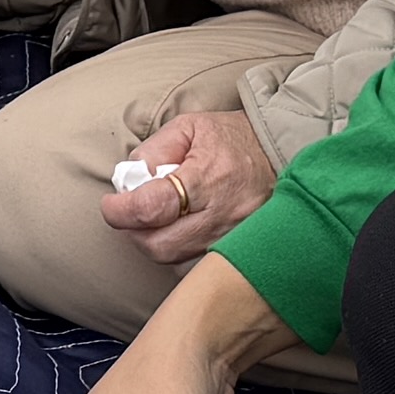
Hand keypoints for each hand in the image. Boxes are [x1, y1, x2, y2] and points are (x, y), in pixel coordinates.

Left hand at [101, 106, 267, 266]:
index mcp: (207, 178)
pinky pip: (197, 266)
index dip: (120, 211)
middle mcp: (223, 214)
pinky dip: (180, 253)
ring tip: (158, 219)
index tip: (111, 205)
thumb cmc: (233, 138)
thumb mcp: (190, 127)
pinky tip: (180, 231)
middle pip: (160, 246)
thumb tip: (129, 180)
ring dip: (156, 243)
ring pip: (177, 261)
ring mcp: (234, 238)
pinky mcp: (240, 251)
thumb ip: (154, 150)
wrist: (283, 152)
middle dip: (134, 232)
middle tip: (131, 214)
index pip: (151, 208)